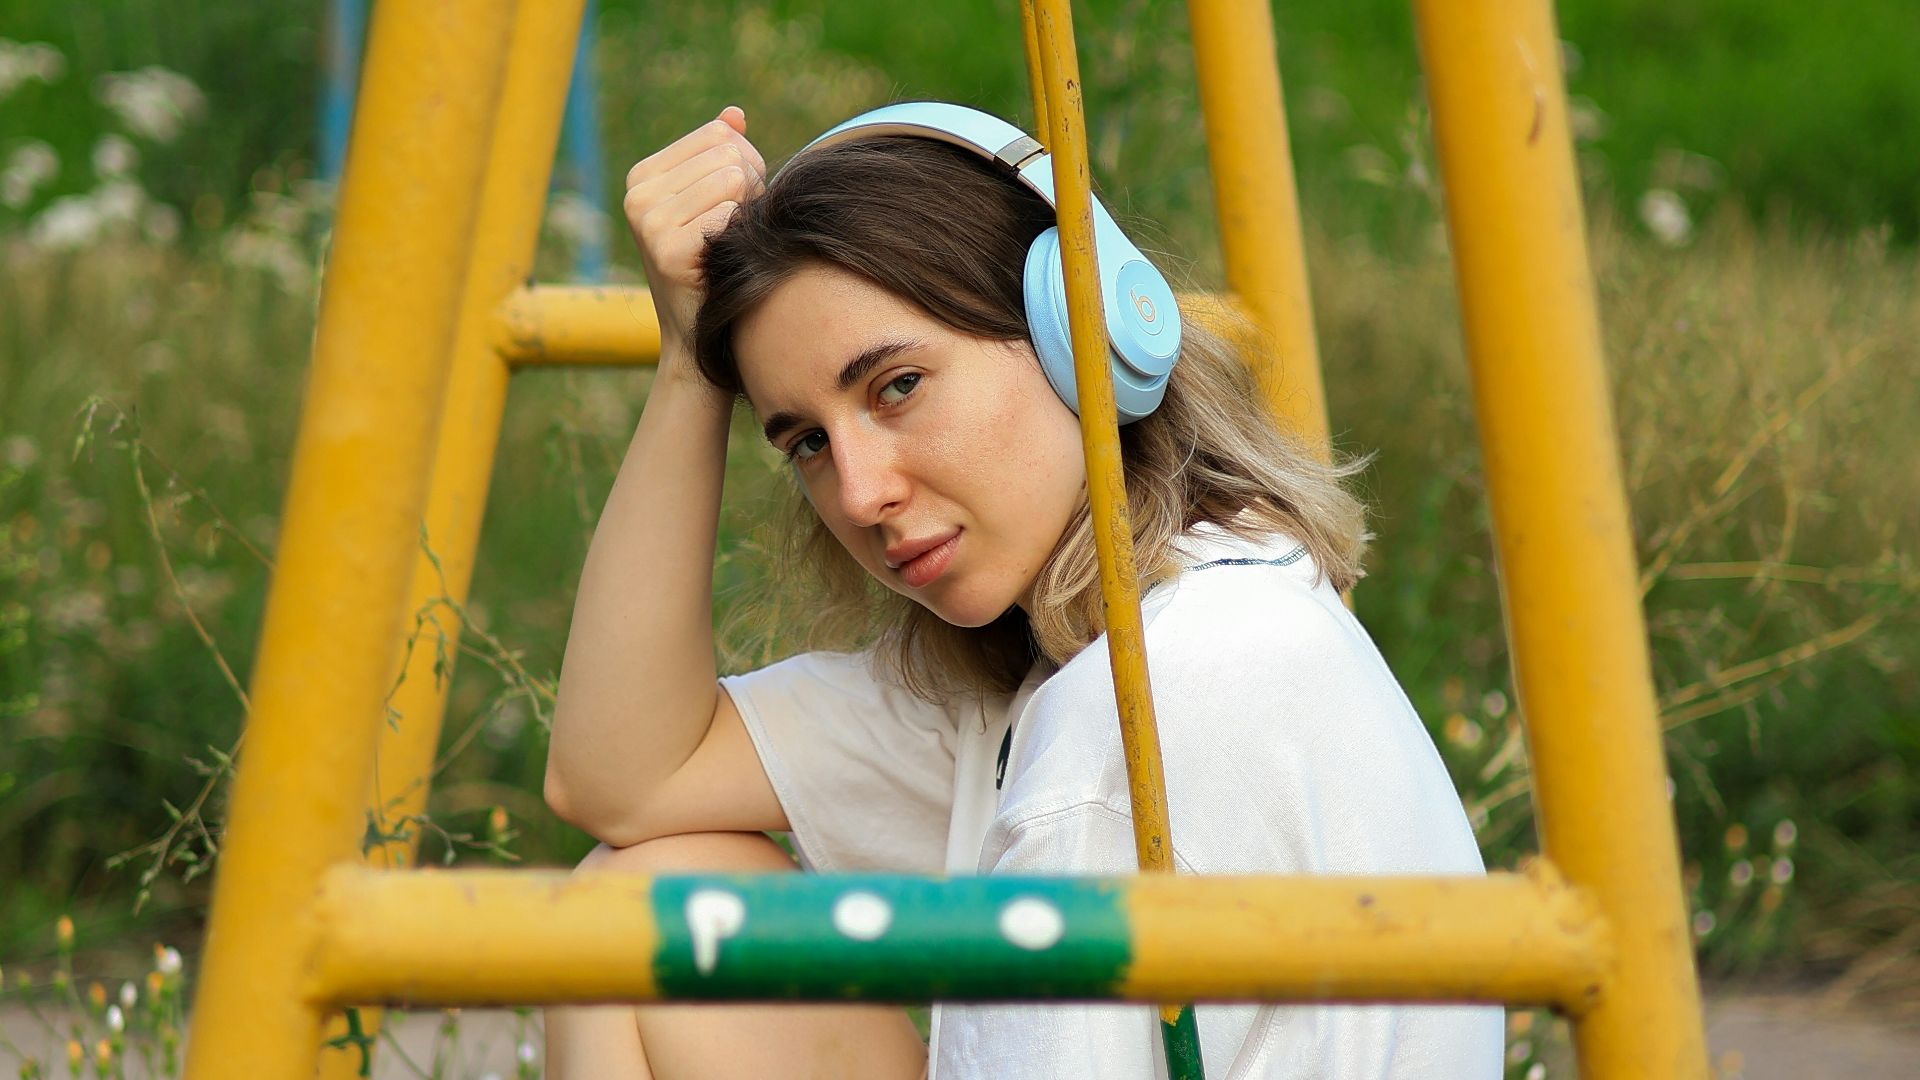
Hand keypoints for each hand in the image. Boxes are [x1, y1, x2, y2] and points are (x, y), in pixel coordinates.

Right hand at [622, 105, 767, 356]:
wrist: (700, 334)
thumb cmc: (714, 263)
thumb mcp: (713, 203)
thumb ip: (722, 155)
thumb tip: (735, 115)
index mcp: (644, 175)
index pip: (719, 134)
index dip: (745, 167)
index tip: (731, 207)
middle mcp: (637, 195)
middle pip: (729, 154)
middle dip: (750, 191)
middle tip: (733, 233)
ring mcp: (647, 222)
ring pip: (733, 179)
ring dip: (748, 213)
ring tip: (729, 245)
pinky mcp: (666, 250)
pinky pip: (731, 214)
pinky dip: (739, 237)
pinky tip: (723, 261)